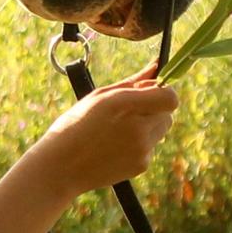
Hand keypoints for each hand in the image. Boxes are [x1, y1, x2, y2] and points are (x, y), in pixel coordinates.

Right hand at [33, 61, 178, 198]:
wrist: (62, 166)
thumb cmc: (77, 124)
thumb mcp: (101, 96)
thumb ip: (134, 81)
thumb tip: (156, 65)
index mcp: (125, 105)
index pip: (169, 97)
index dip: (164, 91)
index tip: (149, 91)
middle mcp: (137, 128)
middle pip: (168, 112)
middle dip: (155, 107)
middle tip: (130, 109)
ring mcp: (141, 150)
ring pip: (161, 129)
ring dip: (149, 124)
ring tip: (119, 128)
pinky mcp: (141, 165)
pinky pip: (151, 146)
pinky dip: (140, 142)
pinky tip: (116, 144)